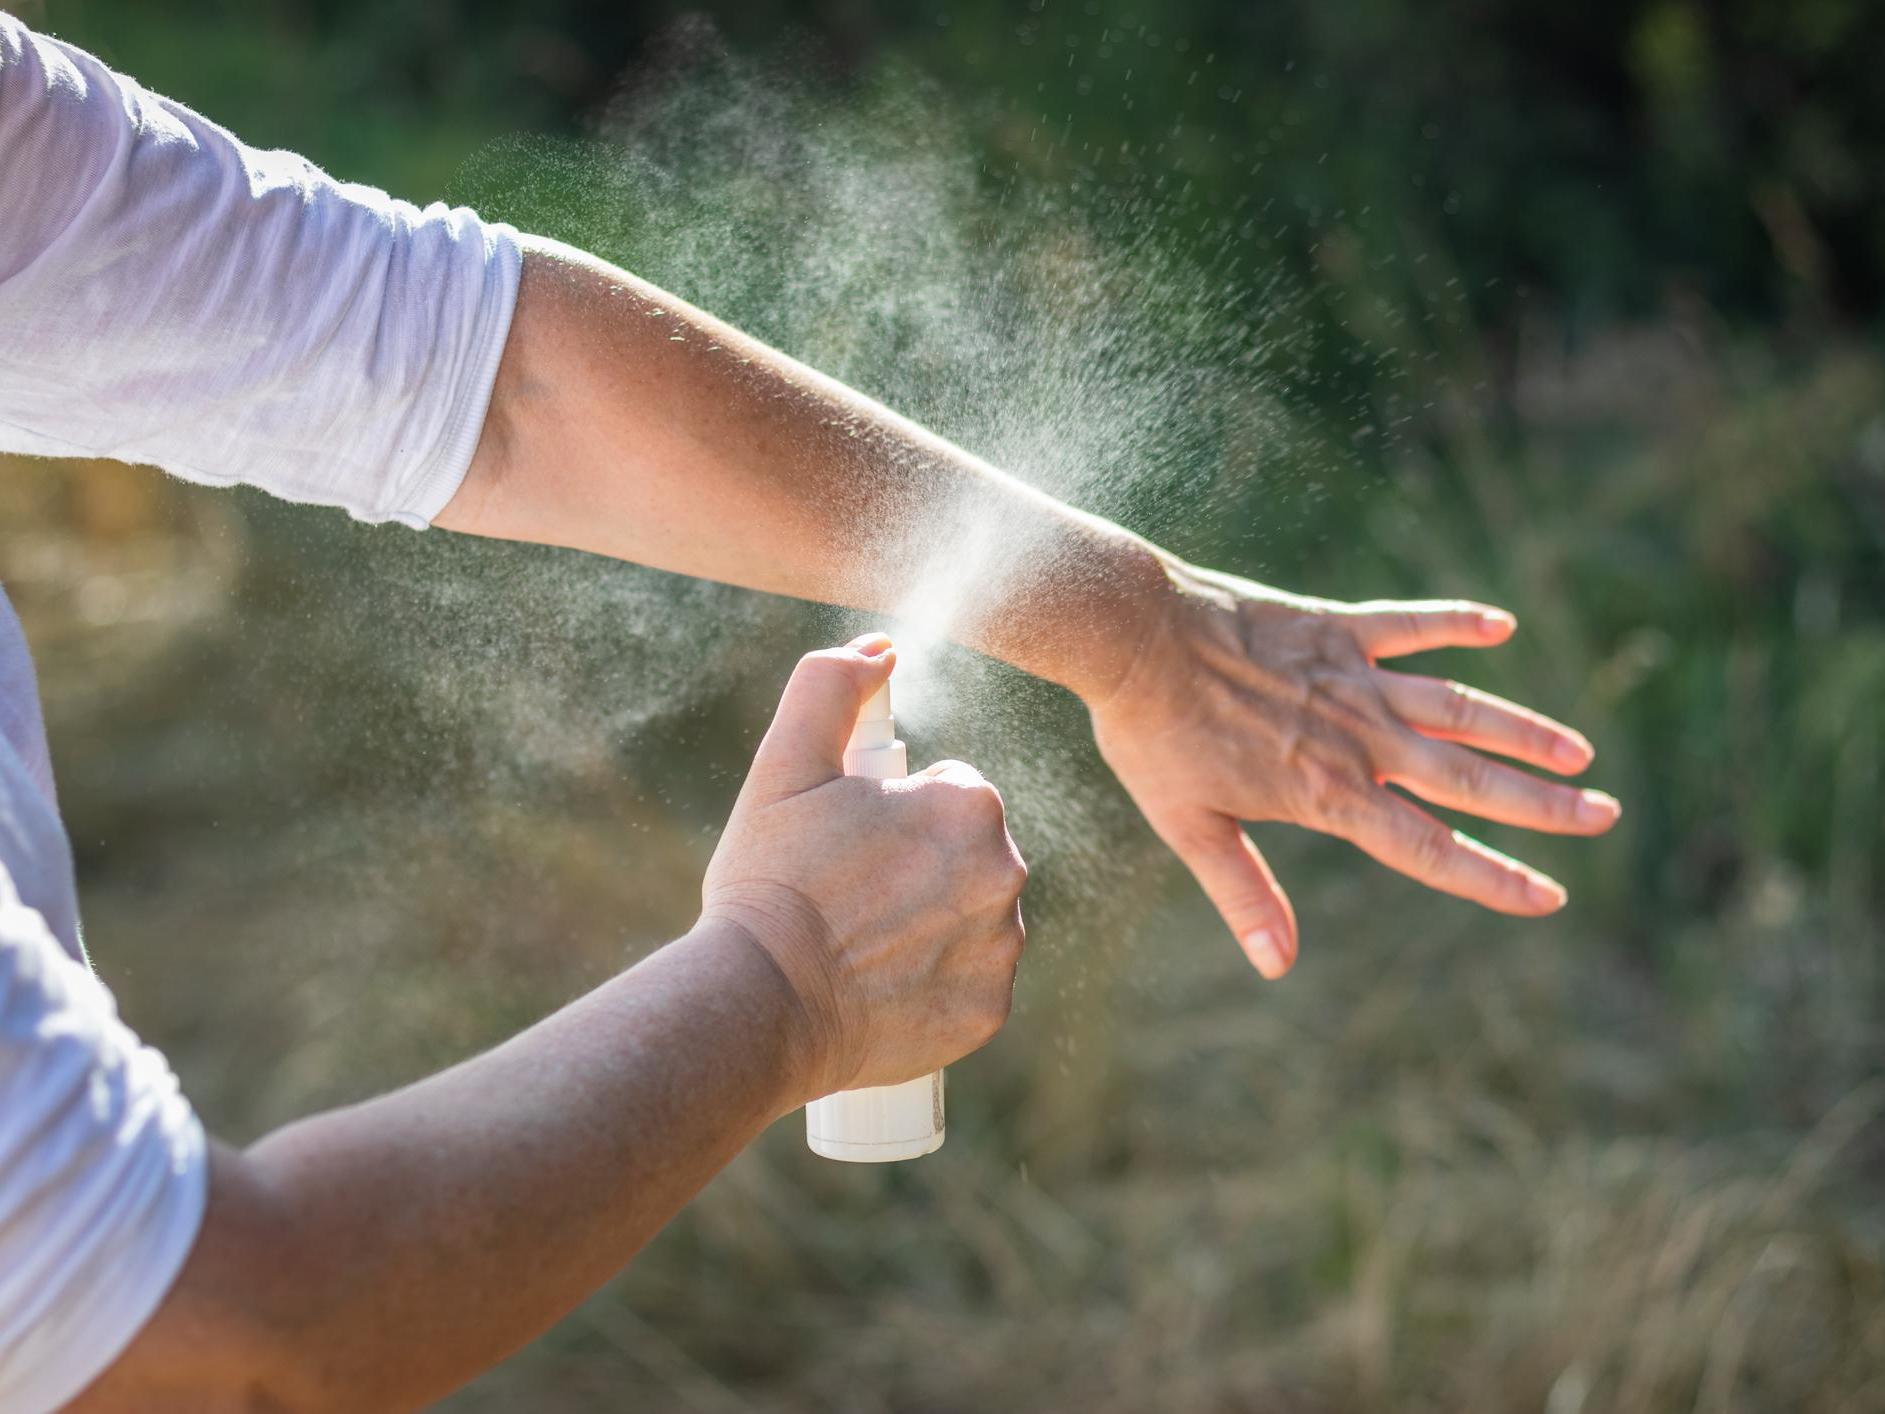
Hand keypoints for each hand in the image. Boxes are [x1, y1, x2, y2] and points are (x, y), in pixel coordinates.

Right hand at [702, 634, 1028, 1102]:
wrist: (761, 1001)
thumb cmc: (771, 878)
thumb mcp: (785, 763)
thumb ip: (832, 685)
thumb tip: (880, 648)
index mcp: (969, 804)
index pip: (948, 792)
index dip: (893, 813)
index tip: (848, 842)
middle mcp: (1005, 873)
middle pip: (967, 855)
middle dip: (918, 866)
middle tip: (849, 893)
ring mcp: (1000, 948)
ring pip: (974, 918)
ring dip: (933, 922)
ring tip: (862, 942)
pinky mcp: (987, 1011)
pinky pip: (971, 983)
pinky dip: (935, 984)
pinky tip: (883, 985)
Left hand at [1089, 559, 1619, 979]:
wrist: (1133, 634)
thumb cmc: (1152, 734)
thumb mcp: (1189, 826)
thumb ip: (1243, 892)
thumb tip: (1277, 965)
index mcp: (1328, 794)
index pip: (1430, 847)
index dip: (1494, 877)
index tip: (1551, 895)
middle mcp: (1358, 738)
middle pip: (1470, 778)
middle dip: (1543, 803)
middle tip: (1605, 816)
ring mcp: (1354, 678)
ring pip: (1461, 706)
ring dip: (1523, 728)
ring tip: (1580, 749)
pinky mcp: (1337, 626)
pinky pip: (1410, 624)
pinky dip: (1456, 622)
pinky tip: (1502, 624)